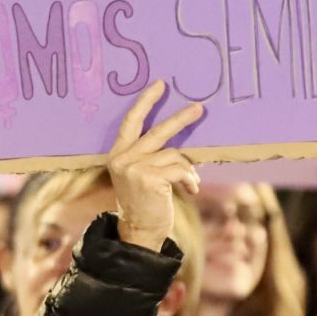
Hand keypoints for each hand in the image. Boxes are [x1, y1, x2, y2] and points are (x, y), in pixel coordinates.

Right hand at [108, 80, 203, 249]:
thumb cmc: (144, 202)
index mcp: (118, 154)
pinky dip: (191, 179)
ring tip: (192, 181)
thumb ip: (149, 155)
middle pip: (157, 131)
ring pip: (175, 155)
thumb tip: (180, 132)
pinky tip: (191, 190)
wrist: (139, 231)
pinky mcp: (150, 177)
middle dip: (181, 119)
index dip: (145, 101)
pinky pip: (181, 169)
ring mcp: (135, 167)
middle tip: (199, 108)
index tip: (160, 84)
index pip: (130, 121)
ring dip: (188, 169)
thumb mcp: (139, 174)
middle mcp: (123, 158)